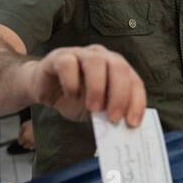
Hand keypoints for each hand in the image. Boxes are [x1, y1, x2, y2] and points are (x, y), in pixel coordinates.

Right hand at [25, 44, 146, 125]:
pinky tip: (70, 95)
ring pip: (95, 62)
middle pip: (119, 66)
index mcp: (116, 68)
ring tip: (93, 108)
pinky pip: (68, 64)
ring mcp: (80, 54)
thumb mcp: (96, 109)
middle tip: (113, 117)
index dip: (136, 102)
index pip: (134, 81)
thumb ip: (109, 113)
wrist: (46, 89)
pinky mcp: (60, 57)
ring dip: (97, 88)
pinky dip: (71, 83)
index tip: (132, 123)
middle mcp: (102, 56)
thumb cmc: (75, 98)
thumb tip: (122, 128)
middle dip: (119, 94)